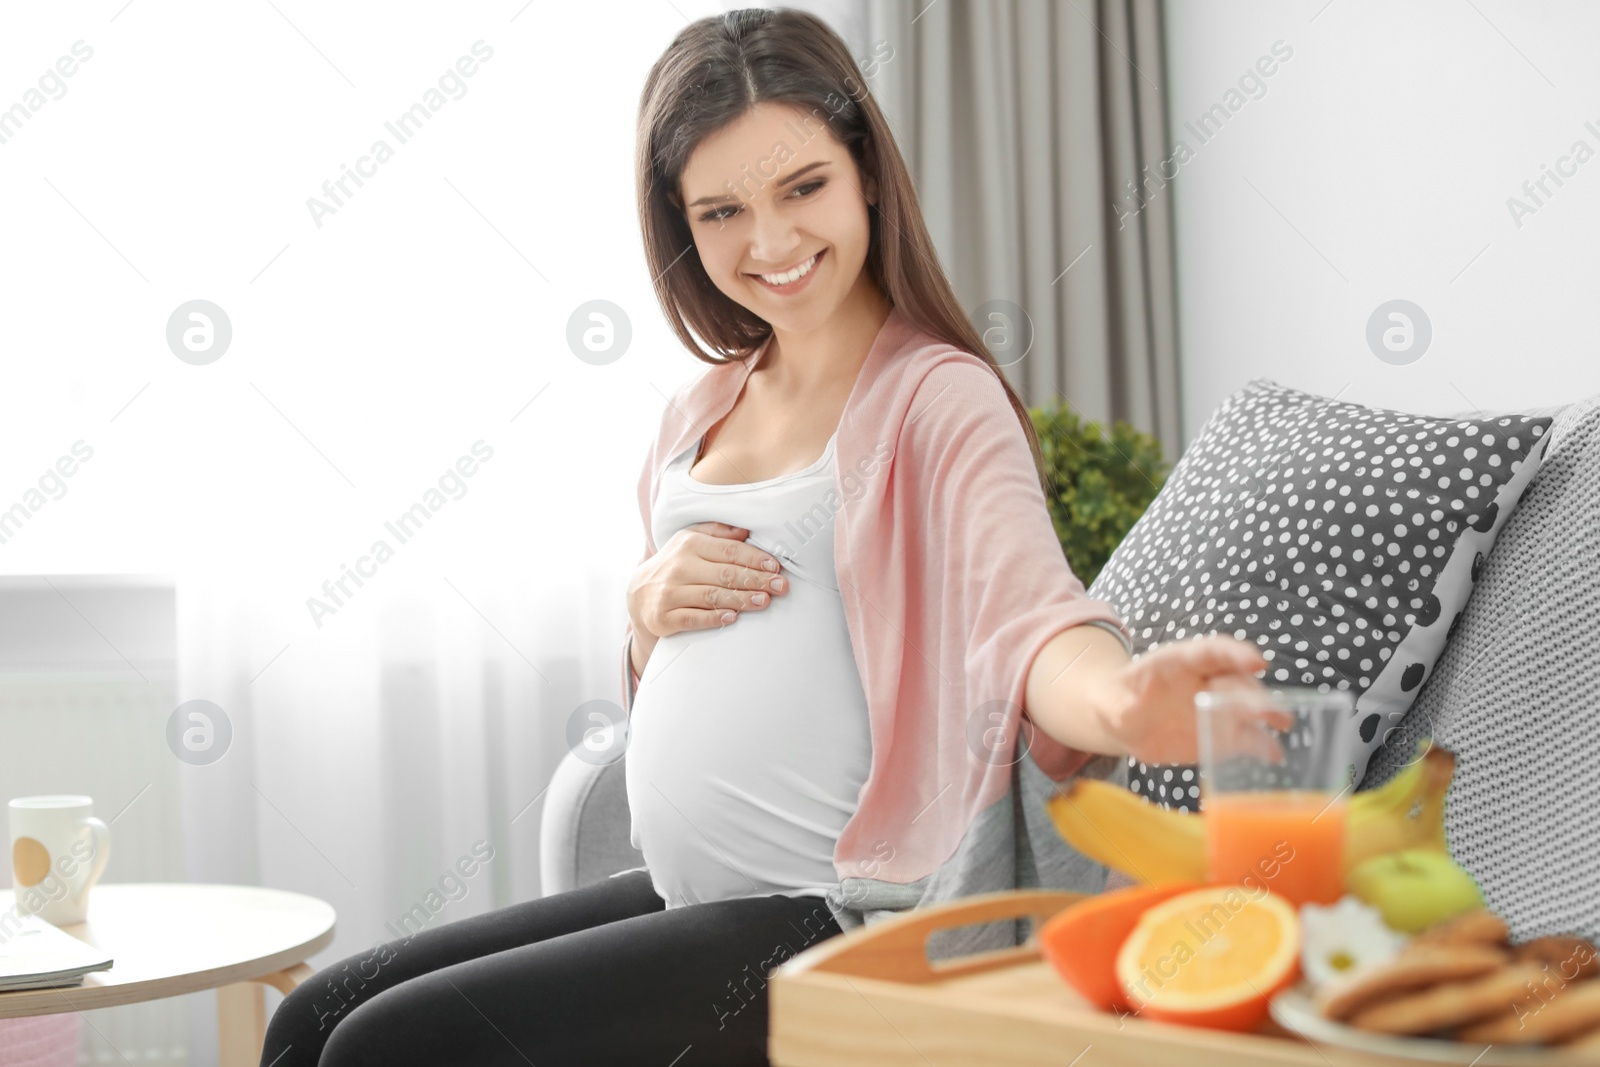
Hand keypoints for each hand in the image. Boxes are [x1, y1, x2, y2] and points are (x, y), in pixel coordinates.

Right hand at [627, 521, 787, 640]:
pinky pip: (693, 618)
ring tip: (763, 602)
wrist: (639, 593)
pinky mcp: (663, 617)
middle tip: (780, 587)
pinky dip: (713, 618)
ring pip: (712, 596)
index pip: (730, 551)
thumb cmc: (676, 564)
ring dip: (741, 600)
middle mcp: (678, 566)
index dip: (755, 559)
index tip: (776, 567)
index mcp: (690, 544)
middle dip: (756, 580)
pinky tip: (732, 618)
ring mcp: (669, 592)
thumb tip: (746, 531)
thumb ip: (718, 532)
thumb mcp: (691, 540)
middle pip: (725, 574)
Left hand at [1088, 635, 1272, 764]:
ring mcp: (1218, 707)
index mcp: (1180, 662)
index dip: (1234, 654)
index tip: (1256, 659)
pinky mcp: (1222, 734)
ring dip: (1266, 714)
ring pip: (1247, 707)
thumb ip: (1119, 706)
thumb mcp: (1111, 701)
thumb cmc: (1119, 701)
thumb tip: (1124, 714)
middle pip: (1235, 682)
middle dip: (1253, 693)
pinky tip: (1275, 754)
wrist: (1127, 722)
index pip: (1211, 651)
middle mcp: (1206, 681)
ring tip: (1282, 722)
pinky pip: (1245, 738)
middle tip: (1268, 707)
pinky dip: (1261, 745)